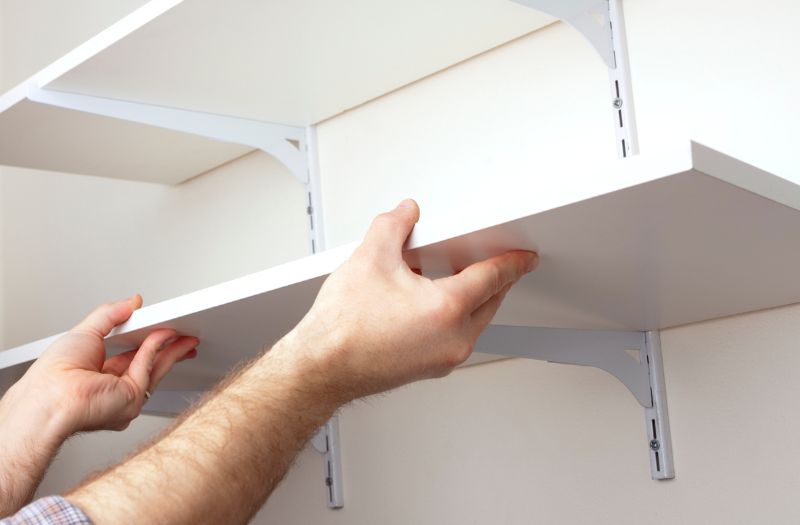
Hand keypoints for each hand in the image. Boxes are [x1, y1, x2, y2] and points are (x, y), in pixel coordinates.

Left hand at [9, 295, 198, 435]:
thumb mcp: (83, 332)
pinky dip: (158, 348)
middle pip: (147, 363)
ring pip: (154, 366)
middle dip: (166, 345)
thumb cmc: (52, 379)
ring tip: (181, 329)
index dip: (145, 341)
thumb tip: (131, 303)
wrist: (48, 400)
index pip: (128, 357)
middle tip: (180, 329)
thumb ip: (110, 314)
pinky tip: (165, 334)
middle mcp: (112, 390)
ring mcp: (124, 397)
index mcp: (97, 377)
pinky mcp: (132, 399)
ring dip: (170, 346)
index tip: (157, 327)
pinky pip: (149, 367)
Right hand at [284, 199, 537, 402]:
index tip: (525, 257)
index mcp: (447, 309)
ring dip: (473, 299)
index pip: (494, 277)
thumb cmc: (342, 328)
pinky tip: (431, 303)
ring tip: (455, 276)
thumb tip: (406, 213)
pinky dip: (454, 317)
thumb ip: (393, 226)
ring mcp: (445, 358)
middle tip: (493, 261)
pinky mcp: (431, 369)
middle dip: (494, 279)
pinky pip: (457, 336)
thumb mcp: (370, 258)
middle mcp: (454, 339)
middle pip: (490, 301)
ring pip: (475, 321)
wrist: (321, 368)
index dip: (513, 262)